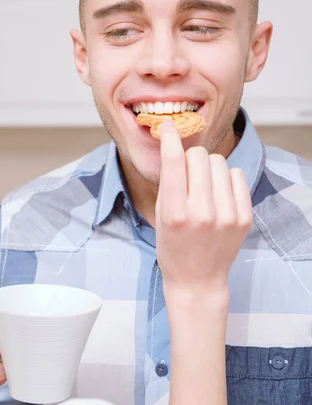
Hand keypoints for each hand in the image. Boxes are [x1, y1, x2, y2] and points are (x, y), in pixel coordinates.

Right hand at [156, 120, 251, 302]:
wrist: (197, 280)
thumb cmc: (173, 247)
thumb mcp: (161, 216)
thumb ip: (169, 182)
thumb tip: (176, 145)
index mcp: (175, 213)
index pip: (173, 162)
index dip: (169, 138)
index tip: (168, 125)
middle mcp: (202, 213)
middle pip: (199, 156)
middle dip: (190, 158)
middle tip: (187, 175)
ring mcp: (226, 215)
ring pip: (219, 161)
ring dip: (208, 168)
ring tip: (203, 188)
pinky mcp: (244, 217)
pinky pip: (237, 175)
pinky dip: (226, 179)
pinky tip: (219, 195)